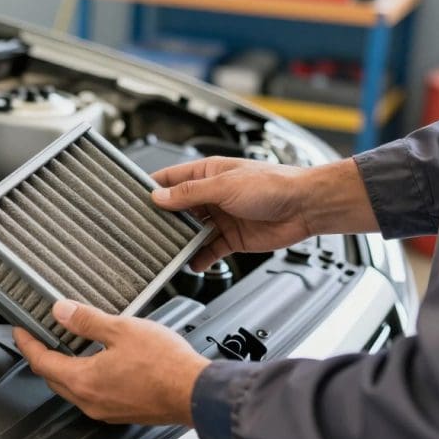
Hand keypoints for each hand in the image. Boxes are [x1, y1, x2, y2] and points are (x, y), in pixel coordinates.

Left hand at [13, 300, 208, 425]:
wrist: (197, 393)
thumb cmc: (165, 365)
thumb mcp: (121, 330)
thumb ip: (87, 320)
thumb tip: (61, 311)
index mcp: (84, 381)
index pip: (41, 362)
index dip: (27, 343)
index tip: (20, 330)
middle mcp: (90, 401)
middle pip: (53, 378)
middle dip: (43, 356)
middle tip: (40, 335)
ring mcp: (105, 410)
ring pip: (73, 388)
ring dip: (65, 367)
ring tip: (69, 343)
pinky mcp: (121, 412)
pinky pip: (92, 395)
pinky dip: (86, 377)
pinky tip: (98, 361)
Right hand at [151, 156, 376, 270]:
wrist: (305, 206)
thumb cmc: (273, 184)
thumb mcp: (224, 186)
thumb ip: (190, 194)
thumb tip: (159, 197)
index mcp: (207, 174)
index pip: (170, 179)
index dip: (152, 188)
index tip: (133, 199)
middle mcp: (212, 195)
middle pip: (178, 208)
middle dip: (163, 219)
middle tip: (145, 231)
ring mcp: (221, 217)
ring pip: (191, 232)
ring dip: (180, 241)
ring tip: (166, 251)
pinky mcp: (232, 238)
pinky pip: (209, 250)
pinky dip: (200, 258)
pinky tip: (191, 263)